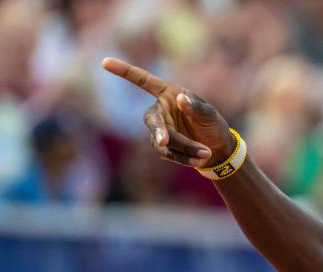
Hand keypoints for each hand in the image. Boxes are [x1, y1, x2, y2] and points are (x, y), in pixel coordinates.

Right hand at [101, 57, 233, 167]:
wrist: (217, 147)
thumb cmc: (212, 124)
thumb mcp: (209, 114)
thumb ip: (195, 107)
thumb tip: (180, 99)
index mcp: (168, 94)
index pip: (144, 81)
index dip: (125, 71)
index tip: (105, 61)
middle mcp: (160, 111)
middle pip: (152, 121)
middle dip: (158, 131)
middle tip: (164, 141)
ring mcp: (159, 129)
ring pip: (162, 141)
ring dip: (184, 149)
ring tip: (205, 153)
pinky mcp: (162, 147)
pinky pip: (168, 153)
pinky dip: (184, 158)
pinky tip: (200, 160)